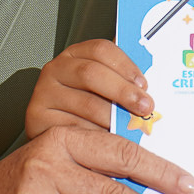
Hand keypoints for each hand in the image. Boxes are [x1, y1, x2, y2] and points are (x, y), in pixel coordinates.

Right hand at [26, 39, 153, 138]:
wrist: (50, 136)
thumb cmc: (85, 110)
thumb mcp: (102, 90)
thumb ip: (122, 80)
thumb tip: (157, 75)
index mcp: (75, 55)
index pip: (101, 50)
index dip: (126, 65)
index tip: (144, 83)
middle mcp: (55, 69)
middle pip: (92, 74)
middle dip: (123, 91)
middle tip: (145, 108)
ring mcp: (43, 93)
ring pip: (85, 104)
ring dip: (113, 118)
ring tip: (131, 130)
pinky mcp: (36, 118)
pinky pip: (72, 127)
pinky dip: (94, 137)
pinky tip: (109, 144)